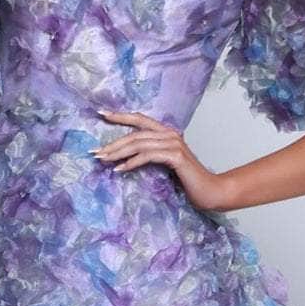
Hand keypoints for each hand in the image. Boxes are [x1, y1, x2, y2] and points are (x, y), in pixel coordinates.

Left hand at [92, 109, 233, 212]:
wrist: (209, 191)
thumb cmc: (188, 181)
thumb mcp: (165, 164)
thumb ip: (150, 156)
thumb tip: (126, 158)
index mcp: (166, 133)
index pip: (140, 120)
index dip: (121, 116)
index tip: (101, 114)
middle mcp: (170, 134)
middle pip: (135, 133)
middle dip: (113, 142)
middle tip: (95, 151)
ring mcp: (173, 144)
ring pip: (138, 143)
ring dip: (118, 152)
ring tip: (103, 160)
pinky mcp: (175, 156)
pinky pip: (147, 156)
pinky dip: (131, 162)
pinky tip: (119, 169)